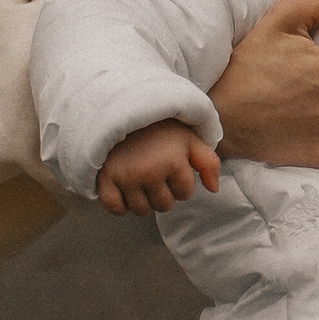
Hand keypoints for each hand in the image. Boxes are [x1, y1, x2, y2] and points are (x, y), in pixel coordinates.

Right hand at [97, 121, 222, 214]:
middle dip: (163, 193)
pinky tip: (124, 190)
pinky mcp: (105, 178)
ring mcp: (125, 177)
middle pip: (164, 205)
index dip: (181, 182)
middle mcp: (149, 171)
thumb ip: (208, 162)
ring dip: (143, 200)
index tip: (171, 167)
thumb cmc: (158, 127)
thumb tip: (213, 189)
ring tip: (140, 179)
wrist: (122, 108)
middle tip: (155, 172)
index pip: (185, 193)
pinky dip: (120, 205)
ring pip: (141, 210)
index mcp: (172, 161)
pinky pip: (115, 208)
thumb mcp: (189, 138)